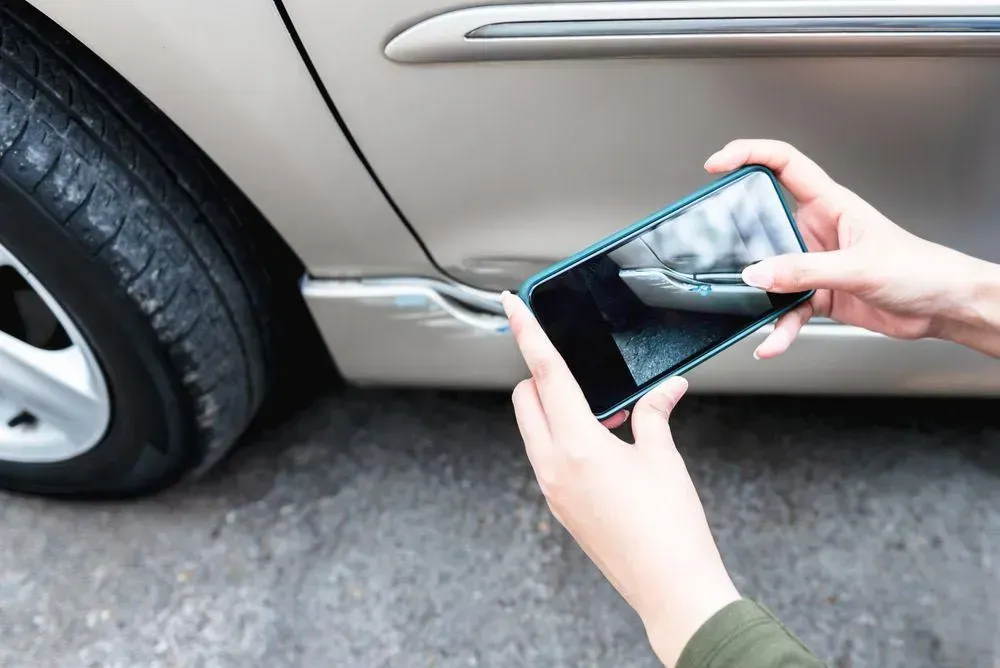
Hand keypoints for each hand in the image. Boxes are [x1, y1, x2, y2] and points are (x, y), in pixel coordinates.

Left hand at [502, 291, 738, 666]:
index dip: (528, 332)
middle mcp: (553, 466)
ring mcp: (552, 489)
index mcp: (577, 445)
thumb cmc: (670, 527)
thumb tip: (666, 389)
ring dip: (553, 410)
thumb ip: (656, 414)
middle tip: (578, 372)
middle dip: (542, 376)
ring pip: (534, 429)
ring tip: (602, 416)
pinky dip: (562, 438)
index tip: (513, 304)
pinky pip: (546, 457)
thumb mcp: (664, 458)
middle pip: (527, 399)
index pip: (545, 373)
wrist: (671, 589)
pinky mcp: (560, 507)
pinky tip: (602, 446)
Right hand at [705, 139, 999, 358]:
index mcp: (831, 204)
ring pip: (771, 273)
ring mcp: (815, 264)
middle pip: (764, 222)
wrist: (945, 307)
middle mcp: (817, 230)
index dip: (748, 155)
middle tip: (716, 249)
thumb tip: (758, 274)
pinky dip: (777, 328)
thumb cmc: (921, 269)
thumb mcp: (859, 266)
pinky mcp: (819, 294)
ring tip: (747, 307)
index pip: (782, 164)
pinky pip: (786, 309)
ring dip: (758, 294)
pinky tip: (771, 342)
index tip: (717, 165)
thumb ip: (804, 270)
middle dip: (739, 236)